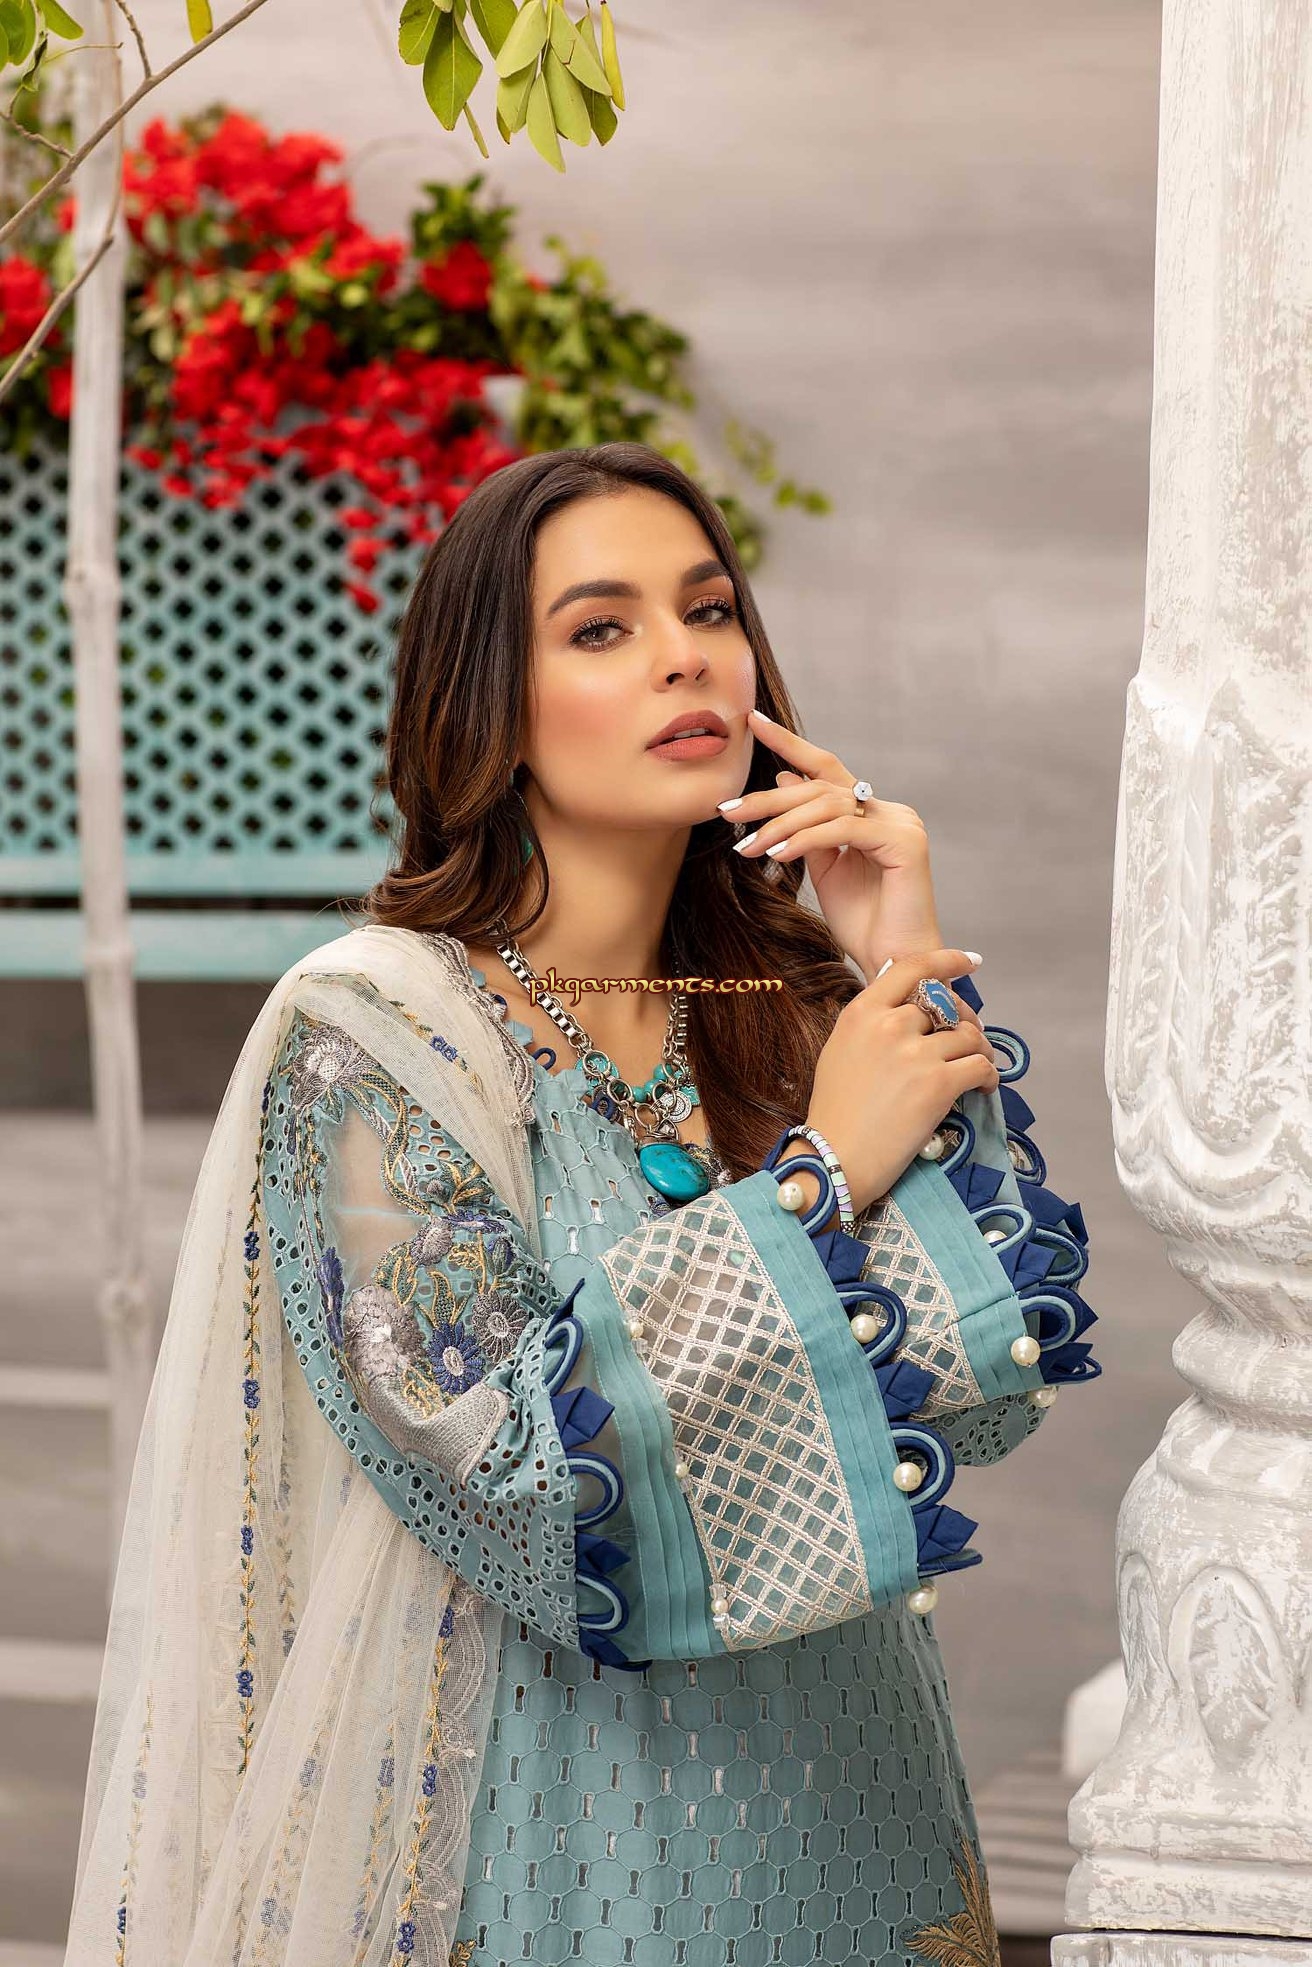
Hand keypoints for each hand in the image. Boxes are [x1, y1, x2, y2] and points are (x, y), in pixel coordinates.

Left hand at [723, 708, 945, 979]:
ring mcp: (902, 822)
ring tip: (747, 848)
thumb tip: (783, 780)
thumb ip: (806, 827)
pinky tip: (776, 856)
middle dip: (768, 799)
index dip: (790, 744)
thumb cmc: (863, 923)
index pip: (827, 769)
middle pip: (820, 787)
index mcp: (872, 812)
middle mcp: (891, 810)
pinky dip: (805, 840)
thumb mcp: (823, 867)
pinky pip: (843, 830)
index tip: (752, 722)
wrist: (895, 964)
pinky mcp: (906, 842)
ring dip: (780, 826)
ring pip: (828, 805)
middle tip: (727, 810)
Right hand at [804, 948, 995, 1215]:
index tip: (969, 962)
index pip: (912, 968)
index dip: (947, 961)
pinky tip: (983, 1087)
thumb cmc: (835, 1112)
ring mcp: (915, 1053)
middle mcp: (889, 1025)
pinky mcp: (938, 1083)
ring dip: (979, 1052)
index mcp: (862, 1013)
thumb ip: (871, 1022)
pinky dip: (988, 1076)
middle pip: (946, 1006)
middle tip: (969, 1041)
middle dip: (964, 1022)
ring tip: (976, 1071)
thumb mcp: (841, 1050)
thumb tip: (904, 1002)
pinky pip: (981, 1066)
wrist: (834, 1158)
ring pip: (969, 1036)